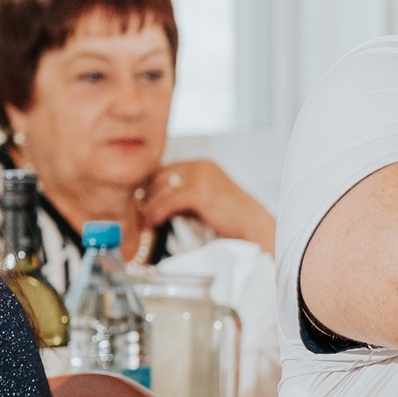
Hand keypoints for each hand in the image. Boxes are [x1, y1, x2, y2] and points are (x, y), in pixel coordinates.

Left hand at [139, 159, 276, 253]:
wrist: (255, 231)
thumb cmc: (233, 221)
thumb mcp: (207, 200)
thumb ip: (186, 194)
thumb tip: (155, 200)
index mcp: (204, 165)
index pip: (166, 169)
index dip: (152, 186)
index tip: (144, 202)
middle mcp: (201, 165)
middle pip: (159, 176)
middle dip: (148, 195)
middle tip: (142, 212)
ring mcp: (200, 177)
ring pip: (160, 189)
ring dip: (149, 206)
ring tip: (147, 220)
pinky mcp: (199, 192)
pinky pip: (167, 201)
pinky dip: (156, 213)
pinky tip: (154, 222)